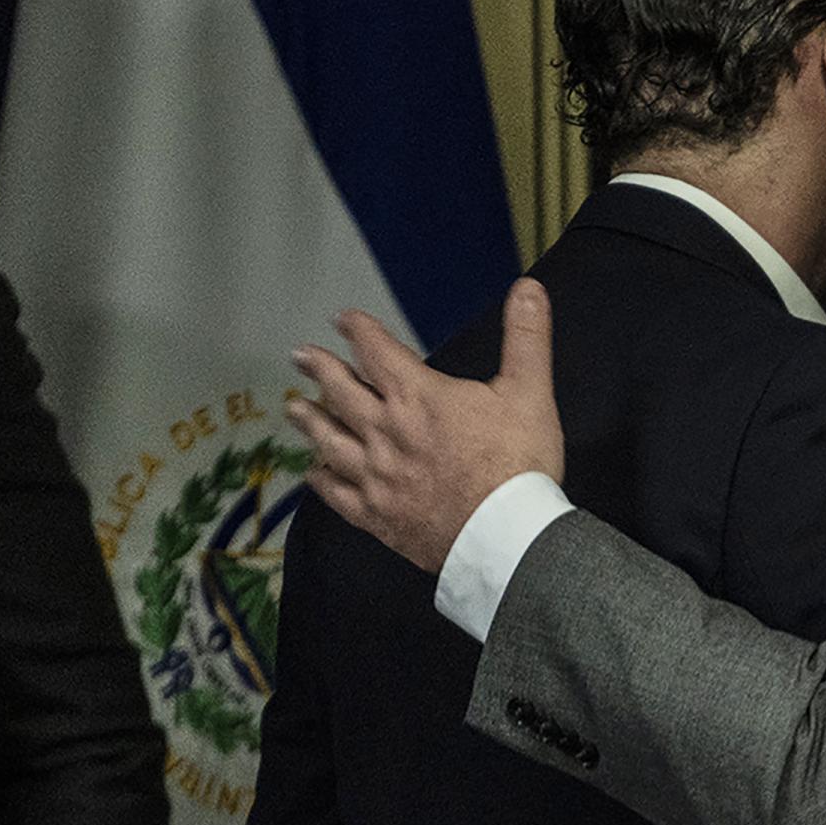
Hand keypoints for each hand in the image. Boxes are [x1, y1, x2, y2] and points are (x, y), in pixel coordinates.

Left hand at [289, 278, 563, 573]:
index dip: (358, 330)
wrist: (505, 534)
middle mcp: (386, 432)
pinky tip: (314, 472)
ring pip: (330, 441)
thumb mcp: (530, 392)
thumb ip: (525, 339)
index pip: (377, 352)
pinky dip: (322, 479)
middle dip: (319, 369)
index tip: (343, 320)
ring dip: (310, 420)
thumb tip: (528, 289)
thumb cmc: (519, 464)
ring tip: (294, 407)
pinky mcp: (376, 514)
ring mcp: (376, 475)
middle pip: (341, 392)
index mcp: (418, 397)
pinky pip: (336, 493)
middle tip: (301, 356)